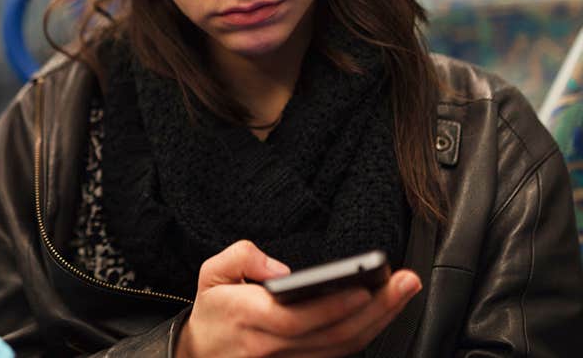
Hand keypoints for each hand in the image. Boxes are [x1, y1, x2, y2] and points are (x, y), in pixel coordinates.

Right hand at [174, 240, 421, 357]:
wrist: (200, 355)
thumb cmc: (212, 311)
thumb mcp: (211, 273)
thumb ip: (241, 257)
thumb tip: (281, 268)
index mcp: (246, 316)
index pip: (295, 318)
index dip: (332, 308)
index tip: (363, 289)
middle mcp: (269, 345)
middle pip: (331, 333)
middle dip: (375, 308)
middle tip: (406, 282)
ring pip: (341, 347)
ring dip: (378, 321)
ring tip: (402, 293)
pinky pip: (337, 355)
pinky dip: (364, 334)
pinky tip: (382, 314)